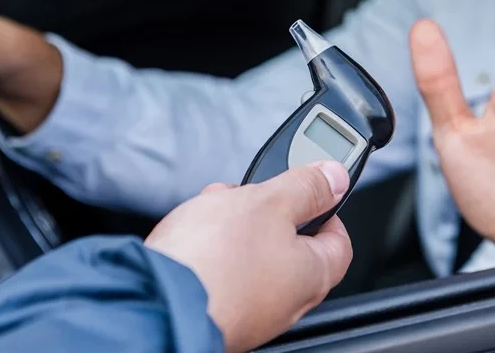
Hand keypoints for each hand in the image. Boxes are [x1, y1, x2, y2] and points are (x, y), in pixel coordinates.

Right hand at [146, 162, 353, 352]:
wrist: (155, 301)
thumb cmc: (214, 259)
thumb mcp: (268, 201)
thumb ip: (306, 187)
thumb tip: (335, 178)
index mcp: (312, 276)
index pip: (339, 240)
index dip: (327, 208)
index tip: (310, 190)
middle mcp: (287, 304)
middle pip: (292, 249)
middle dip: (269, 214)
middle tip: (251, 195)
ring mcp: (251, 314)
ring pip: (255, 261)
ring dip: (237, 231)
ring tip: (213, 211)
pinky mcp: (217, 316)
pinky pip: (225, 278)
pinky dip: (214, 255)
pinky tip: (194, 239)